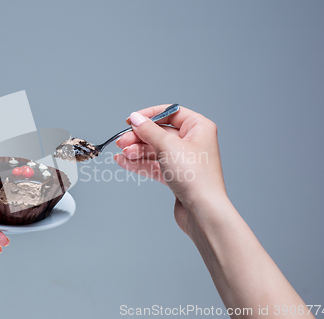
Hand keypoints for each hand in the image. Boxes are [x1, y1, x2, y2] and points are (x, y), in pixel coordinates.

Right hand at [115, 105, 226, 235]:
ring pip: (154, 150)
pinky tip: (124, 162)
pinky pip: (154, 165)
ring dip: (136, 151)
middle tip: (121, 141)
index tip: (131, 120)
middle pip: (159, 133)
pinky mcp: (176, 176)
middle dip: (138, 137)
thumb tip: (135, 118)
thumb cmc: (195, 177)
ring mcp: (184, 160)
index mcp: (198, 127)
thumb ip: (148, 130)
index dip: (149, 115)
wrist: (202, 210)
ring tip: (122, 154)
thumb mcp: (167, 146)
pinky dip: (139, 163)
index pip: (170, 113)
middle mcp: (193, 142)